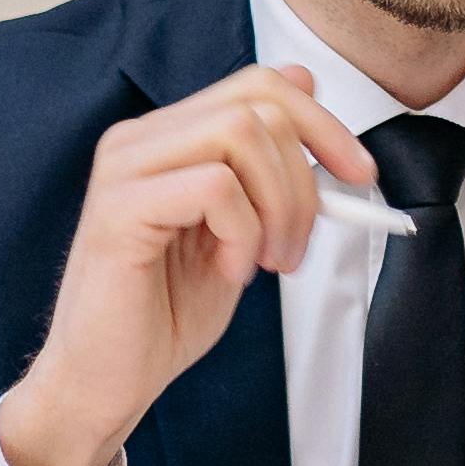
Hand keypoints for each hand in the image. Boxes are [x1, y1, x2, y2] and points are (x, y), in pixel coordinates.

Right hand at [0, 65, 379, 465]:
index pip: (257, 84)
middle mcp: (139, 141)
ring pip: (239, 133)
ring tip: (267, 262)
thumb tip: (311, 92)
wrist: (105, 381)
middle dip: (305, 177)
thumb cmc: (163, 314)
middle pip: (256, 103)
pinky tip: (229, 272)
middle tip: (298, 245)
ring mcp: (124, 170)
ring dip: (278, 204)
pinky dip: (242, 232)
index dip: (322, 122)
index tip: (359, 176)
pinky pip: (214, 186)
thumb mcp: (241, 233)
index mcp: (167, 139)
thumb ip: (268, 170)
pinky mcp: (119, 210)